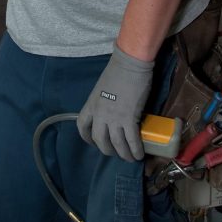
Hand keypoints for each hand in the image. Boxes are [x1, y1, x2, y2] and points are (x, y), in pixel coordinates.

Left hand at [77, 45, 153, 161]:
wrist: (130, 63)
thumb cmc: (118, 70)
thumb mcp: (103, 88)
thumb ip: (103, 101)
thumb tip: (112, 110)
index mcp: (91, 104)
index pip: (82, 126)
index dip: (87, 138)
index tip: (94, 143)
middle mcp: (99, 113)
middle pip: (99, 140)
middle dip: (108, 150)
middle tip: (116, 152)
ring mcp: (113, 117)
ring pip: (116, 144)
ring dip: (123, 154)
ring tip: (130, 158)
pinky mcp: (129, 118)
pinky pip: (131, 140)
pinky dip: (135, 150)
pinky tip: (139, 154)